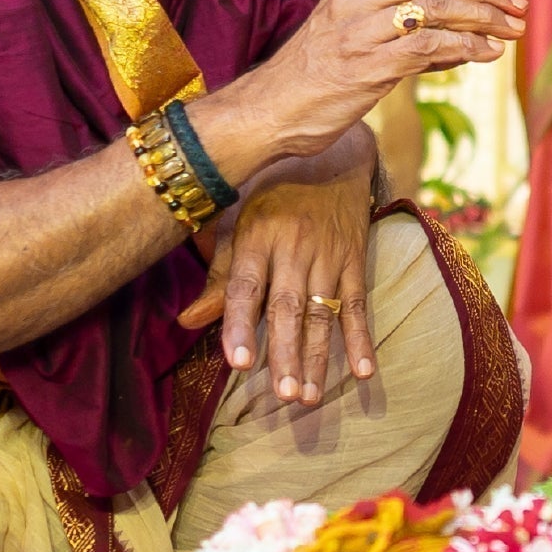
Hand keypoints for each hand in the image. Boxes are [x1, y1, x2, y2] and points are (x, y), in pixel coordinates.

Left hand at [178, 169, 373, 405]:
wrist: (333, 156)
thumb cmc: (272, 193)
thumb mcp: (238, 223)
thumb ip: (219, 275)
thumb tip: (188, 321)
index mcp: (258, 237)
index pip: (246, 288)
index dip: (241, 325)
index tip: (239, 363)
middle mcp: (294, 248)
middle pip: (289, 308)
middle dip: (287, 353)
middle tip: (284, 395)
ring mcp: (329, 256)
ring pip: (322, 313)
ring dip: (318, 357)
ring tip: (309, 395)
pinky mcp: (356, 261)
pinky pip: (358, 305)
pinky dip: (361, 339)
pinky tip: (363, 371)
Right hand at [206, 0, 524, 165]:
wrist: (266, 113)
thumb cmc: (314, 83)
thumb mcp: (360, 48)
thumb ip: (411, 41)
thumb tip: (466, 46)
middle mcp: (357, 3)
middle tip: (521, 8)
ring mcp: (360, 34)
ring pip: (434, 12)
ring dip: (482, 21)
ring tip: (512, 33)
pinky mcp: (366, 66)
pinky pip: (425, 48)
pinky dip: (462, 48)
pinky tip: (486, 55)